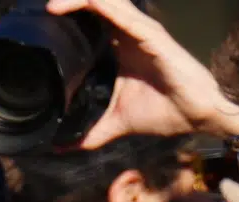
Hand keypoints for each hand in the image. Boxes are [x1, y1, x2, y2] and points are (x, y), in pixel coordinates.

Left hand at [44, 0, 238, 144]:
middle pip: (97, 6)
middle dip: (70, 3)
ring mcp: (142, 32)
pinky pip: (125, 16)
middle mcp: (130, 33)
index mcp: (120, 46)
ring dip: (81, 0)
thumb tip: (59, 148)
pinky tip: (85, 4)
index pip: (92, 20)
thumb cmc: (162, 111)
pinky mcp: (153, 37)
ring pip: (108, 3)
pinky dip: (103, 8)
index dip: (69, 14)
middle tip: (44, 10)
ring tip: (54, 6)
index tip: (43, 22)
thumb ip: (88, 134)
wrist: (195, 115)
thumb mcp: (115, 123)